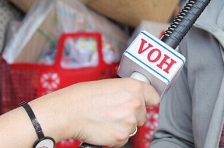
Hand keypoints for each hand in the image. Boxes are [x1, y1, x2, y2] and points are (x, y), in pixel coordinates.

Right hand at [32, 78, 159, 146]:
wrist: (69, 111)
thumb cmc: (85, 96)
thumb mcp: (111, 84)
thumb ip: (128, 91)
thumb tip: (137, 97)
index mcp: (134, 87)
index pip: (154, 96)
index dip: (148, 100)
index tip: (144, 103)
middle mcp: (136, 103)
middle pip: (144, 114)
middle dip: (132, 115)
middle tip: (114, 111)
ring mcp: (130, 121)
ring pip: (134, 127)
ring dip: (123, 126)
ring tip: (106, 118)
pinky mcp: (121, 136)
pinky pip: (123, 138)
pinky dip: (115, 136)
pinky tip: (103, 127)